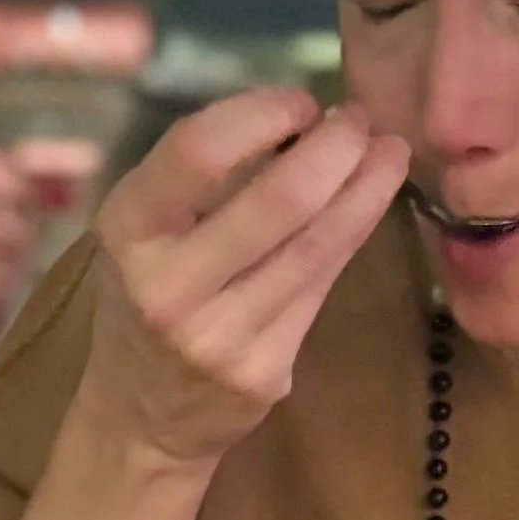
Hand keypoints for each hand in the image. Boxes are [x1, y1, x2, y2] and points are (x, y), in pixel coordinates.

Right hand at [80, 88, 408, 467]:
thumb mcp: (147, 229)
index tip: (301, 102)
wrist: (139, 417)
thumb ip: (207, 179)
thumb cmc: (148, 293)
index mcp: (128, 228)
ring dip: (366, 188)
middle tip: (358, 120)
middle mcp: (166, 284)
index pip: (199, 150)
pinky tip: (372, 202)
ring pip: (316, 246)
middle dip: (336, 148)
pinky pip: (322, 286)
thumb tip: (301, 118)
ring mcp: (218, 334)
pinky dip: (354, 233)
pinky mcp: (264, 371)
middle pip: (279, 199)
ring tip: (390, 151)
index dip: (263, 113)